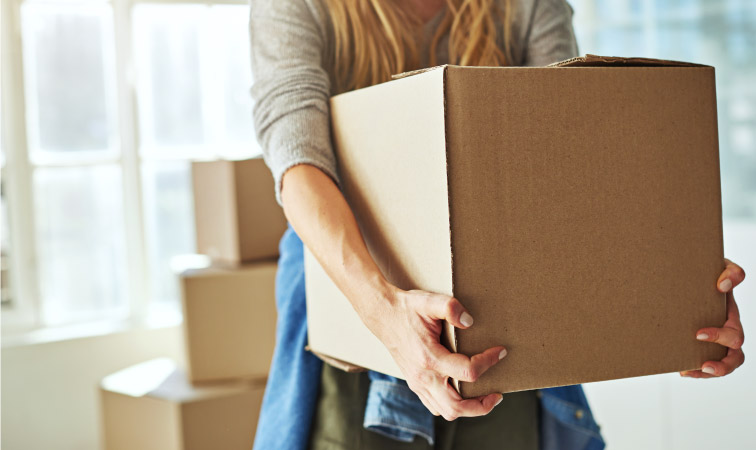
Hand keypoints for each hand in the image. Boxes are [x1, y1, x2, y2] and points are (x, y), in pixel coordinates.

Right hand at [369, 287, 506, 420]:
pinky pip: (435, 406)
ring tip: (483, 396)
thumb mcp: (429, 301)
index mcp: (429, 358)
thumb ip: (450, 308)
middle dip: (481, 405)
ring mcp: (417, 383)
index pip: (467, 372)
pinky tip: (463, 392)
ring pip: (445, 411)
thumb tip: (469, 321)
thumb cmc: (407, 308)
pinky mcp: (415, 383)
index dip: (488, 362)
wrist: (383, 315)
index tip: (500, 352)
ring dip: (468, 409)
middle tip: (497, 394)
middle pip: (456, 407)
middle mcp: (423, 376)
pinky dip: (453, 405)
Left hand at [680, 258, 745, 377]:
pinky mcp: (700, 344)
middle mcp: (725, 332)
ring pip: (721, 365)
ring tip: (688, 371)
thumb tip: (723, 286)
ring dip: (707, 373)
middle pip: (735, 357)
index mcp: (730, 318)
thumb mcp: (722, 266)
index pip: (735, 335)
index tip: (698, 334)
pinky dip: (694, 369)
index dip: (720, 338)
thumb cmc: (708, 272)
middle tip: (705, 365)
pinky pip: (703, 364)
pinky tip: (681, 369)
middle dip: (723, 366)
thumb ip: (731, 271)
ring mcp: (714, 341)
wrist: (690, 274)